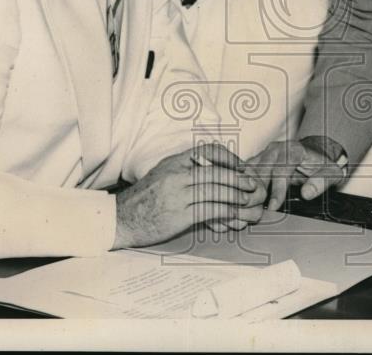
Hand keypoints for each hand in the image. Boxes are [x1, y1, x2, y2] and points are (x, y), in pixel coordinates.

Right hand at [112, 143, 265, 248]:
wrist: (120, 219)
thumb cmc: (144, 199)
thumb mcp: (162, 175)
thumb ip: (183, 170)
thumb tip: (210, 170)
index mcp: (174, 162)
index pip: (207, 151)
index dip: (227, 157)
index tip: (240, 166)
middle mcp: (176, 175)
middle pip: (215, 172)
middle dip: (238, 178)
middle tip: (251, 184)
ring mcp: (177, 195)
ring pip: (215, 191)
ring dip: (236, 197)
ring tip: (247, 201)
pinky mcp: (179, 215)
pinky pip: (209, 211)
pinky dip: (225, 213)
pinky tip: (233, 216)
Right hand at [246, 137, 345, 210]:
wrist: (315, 153)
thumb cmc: (321, 165)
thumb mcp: (331, 174)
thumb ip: (321, 182)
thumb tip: (307, 193)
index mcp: (294, 150)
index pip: (282, 169)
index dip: (277, 189)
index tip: (273, 206)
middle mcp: (276, 149)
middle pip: (261, 169)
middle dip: (257, 190)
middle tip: (256, 209)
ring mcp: (265, 153)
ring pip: (249, 170)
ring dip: (245, 187)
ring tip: (245, 206)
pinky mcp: (257, 160)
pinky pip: (244, 172)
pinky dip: (240, 184)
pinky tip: (239, 198)